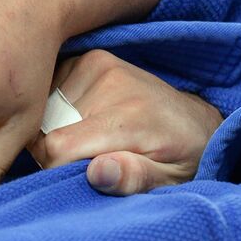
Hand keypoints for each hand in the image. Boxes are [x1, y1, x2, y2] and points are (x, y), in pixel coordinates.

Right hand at [27, 49, 221, 194]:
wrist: (196, 122)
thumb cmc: (182, 160)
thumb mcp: (169, 181)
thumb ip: (134, 178)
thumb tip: (98, 172)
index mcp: (131, 116)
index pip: (58, 147)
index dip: (59, 170)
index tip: (83, 176)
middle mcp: (112, 81)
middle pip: (47, 130)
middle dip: (61, 152)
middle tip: (96, 157)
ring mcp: (98, 65)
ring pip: (44, 111)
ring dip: (58, 130)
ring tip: (95, 138)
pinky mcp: (89, 59)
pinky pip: (50, 92)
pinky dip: (58, 111)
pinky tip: (86, 120)